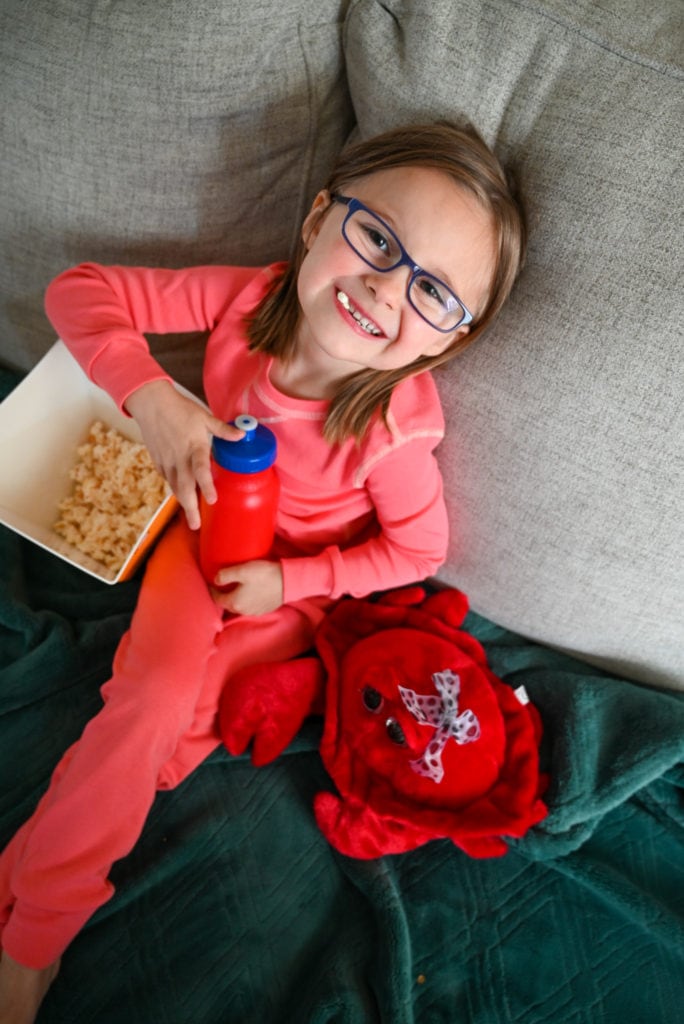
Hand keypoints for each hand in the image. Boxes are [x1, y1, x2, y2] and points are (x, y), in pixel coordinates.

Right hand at [124, 380, 242, 529]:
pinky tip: (182, 497)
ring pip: (175, 487)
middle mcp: (180, 458)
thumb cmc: (180, 409)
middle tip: (196, 525)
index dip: (206, 485)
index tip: (213, 500)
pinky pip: (168, 480)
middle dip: (190, 507)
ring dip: (183, 503)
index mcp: (194, 447)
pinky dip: (175, 490)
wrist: (151, 404)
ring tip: (192, 520)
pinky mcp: (158, 461)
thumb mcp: (204, 417)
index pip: (201, 469)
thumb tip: (242, 435)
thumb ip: (223, 430)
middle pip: (184, 487)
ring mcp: (167, 461)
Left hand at [211, 560, 283, 615]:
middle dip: (222, 596)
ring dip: (235, 598)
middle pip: (227, 604)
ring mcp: (254, 612)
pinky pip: (249, 606)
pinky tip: (249, 592)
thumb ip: (225, 575)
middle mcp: (243, 611)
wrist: (288, 582)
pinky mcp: (264, 609)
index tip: (211, 582)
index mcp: (235, 602)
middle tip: (221, 585)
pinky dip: (245, 600)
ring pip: (239, 606)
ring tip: (234, 587)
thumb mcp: (242, 571)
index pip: (216, 599)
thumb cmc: (264, 575)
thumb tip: (216, 579)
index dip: (212, 590)